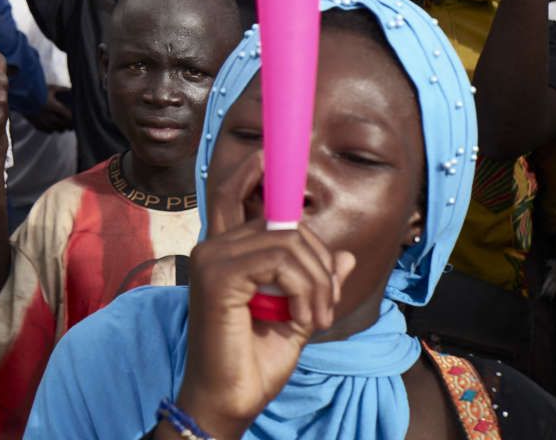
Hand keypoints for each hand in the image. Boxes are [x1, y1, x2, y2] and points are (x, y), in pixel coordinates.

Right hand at [28, 84, 73, 132]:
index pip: (68, 116)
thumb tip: (72, 90)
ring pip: (56, 129)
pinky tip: (54, 126)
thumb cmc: (37, 90)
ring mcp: (41, 121)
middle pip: (63, 125)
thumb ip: (63, 90)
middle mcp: (47, 116)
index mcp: (53, 106)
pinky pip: (47, 131)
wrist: (21, 95)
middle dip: (69, 125)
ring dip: (61, 128)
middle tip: (73, 123)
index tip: (77, 118)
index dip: (74, 119)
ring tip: (64, 125)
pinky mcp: (36, 124)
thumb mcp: (52, 88)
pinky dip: (52, 129)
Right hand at [173, 151, 353, 439]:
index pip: (233, 191)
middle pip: (281, 220)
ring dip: (317, 281)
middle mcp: (212, 246)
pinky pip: (281, 261)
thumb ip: (314, 280)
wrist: (230, 401)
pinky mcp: (218, 276)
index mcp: (225, 251)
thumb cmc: (254, 361)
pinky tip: (305, 319)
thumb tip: (343, 257)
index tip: (277, 154)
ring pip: (288, 240)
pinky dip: (306, 289)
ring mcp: (212, 258)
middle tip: (326, 304)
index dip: (255, 168)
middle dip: (318, 258)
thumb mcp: (297, 313)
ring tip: (317, 317)